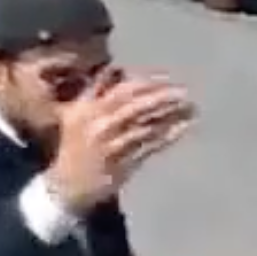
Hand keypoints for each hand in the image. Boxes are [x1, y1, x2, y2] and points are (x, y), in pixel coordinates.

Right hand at [44, 75, 195, 214]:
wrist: (65, 187)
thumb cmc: (75, 147)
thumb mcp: (77, 115)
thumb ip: (95, 90)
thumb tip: (115, 67)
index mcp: (88, 109)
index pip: (124, 90)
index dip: (149, 84)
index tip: (169, 80)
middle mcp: (99, 126)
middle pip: (137, 106)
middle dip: (163, 97)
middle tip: (185, 92)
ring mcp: (111, 147)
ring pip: (147, 127)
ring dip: (171, 116)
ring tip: (191, 109)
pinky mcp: (122, 165)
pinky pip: (149, 148)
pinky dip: (167, 137)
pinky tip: (182, 128)